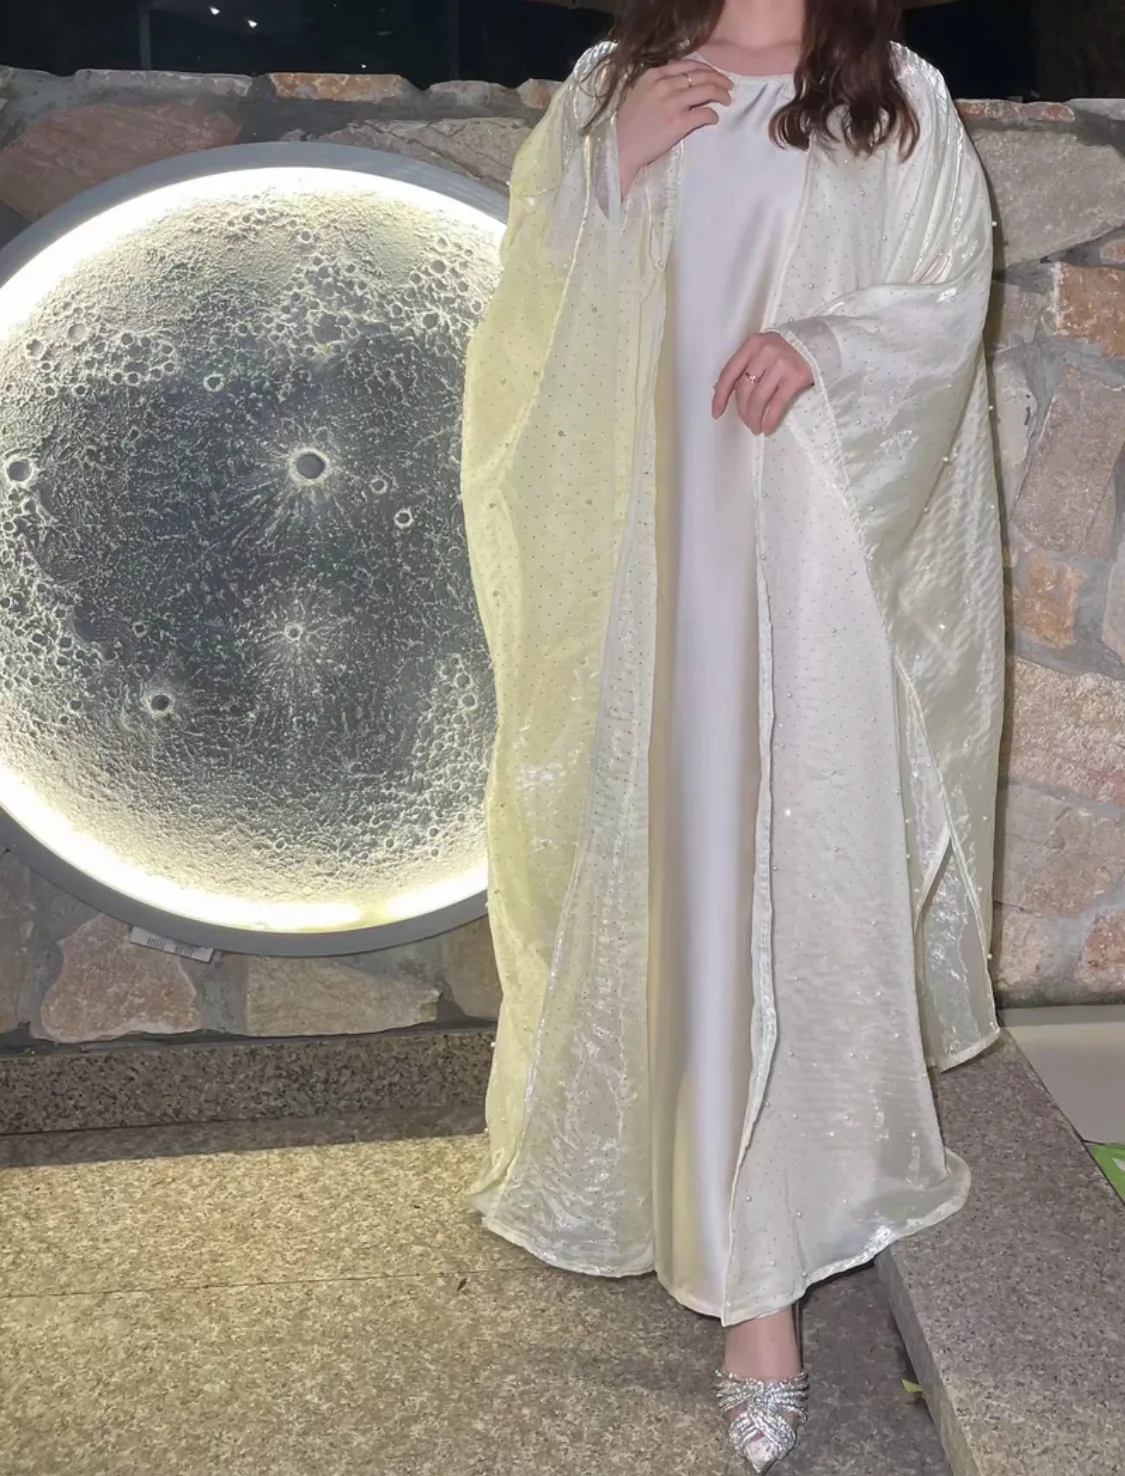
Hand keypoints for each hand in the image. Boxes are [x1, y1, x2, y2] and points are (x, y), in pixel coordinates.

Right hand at [616, 61, 732, 196]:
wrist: (620, 148)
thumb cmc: (628, 125)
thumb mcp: (640, 93)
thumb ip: (658, 85)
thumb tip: (681, 84)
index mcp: (654, 75)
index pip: (687, 65)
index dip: (705, 68)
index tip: (714, 74)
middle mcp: (665, 85)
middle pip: (701, 75)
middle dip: (719, 79)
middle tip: (728, 86)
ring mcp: (673, 103)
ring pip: (707, 90)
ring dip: (721, 94)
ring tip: (727, 100)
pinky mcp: (679, 123)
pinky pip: (704, 113)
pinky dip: (713, 115)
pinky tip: (714, 118)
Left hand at [712, 332, 814, 434]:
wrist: (821, 343)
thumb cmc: (788, 349)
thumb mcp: (763, 349)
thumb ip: (744, 365)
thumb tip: (719, 389)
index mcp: (752, 345)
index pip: (729, 373)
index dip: (720, 396)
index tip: (716, 413)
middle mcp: (764, 352)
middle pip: (744, 390)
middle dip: (742, 411)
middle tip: (746, 422)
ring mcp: (781, 363)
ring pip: (758, 399)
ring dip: (754, 418)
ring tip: (755, 427)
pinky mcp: (796, 376)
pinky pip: (777, 404)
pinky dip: (769, 419)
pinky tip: (767, 427)